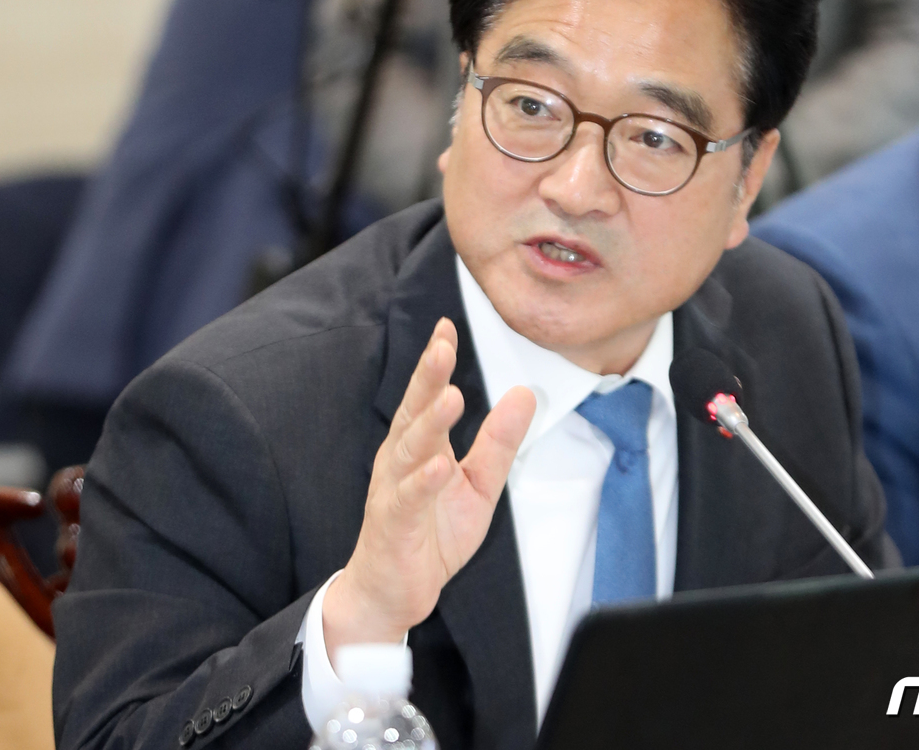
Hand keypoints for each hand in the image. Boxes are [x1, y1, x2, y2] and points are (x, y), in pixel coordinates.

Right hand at [323, 317, 535, 660]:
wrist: (394, 590)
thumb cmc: (430, 533)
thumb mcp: (479, 484)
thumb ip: (499, 441)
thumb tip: (525, 393)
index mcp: (419, 445)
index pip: (428, 395)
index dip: (436, 363)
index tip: (446, 327)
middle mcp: (400, 459)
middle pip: (414, 411)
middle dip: (427, 377)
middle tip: (442, 345)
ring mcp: (393, 490)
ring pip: (409, 449)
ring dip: (429, 423)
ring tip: (451, 398)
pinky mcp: (394, 523)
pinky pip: (409, 499)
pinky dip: (423, 481)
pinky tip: (438, 465)